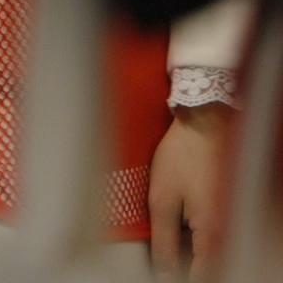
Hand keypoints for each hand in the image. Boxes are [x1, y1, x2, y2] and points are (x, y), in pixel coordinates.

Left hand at [154, 103, 232, 277]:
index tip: (162, 278)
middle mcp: (229, 231)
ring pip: (211, 253)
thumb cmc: (183, 157)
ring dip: (190, 254)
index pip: (202, 276)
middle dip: (184, 268)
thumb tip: (164, 275)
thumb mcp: (162, 201)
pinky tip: (179, 228)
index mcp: (213, 234)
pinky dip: (196, 240)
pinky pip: (212, 237)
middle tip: (162, 262)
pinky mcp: (226, 212)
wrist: (205, 126)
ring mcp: (230, 221)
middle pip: (208, 266)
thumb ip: (165, 242)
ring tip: (168, 243)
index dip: (179, 280)